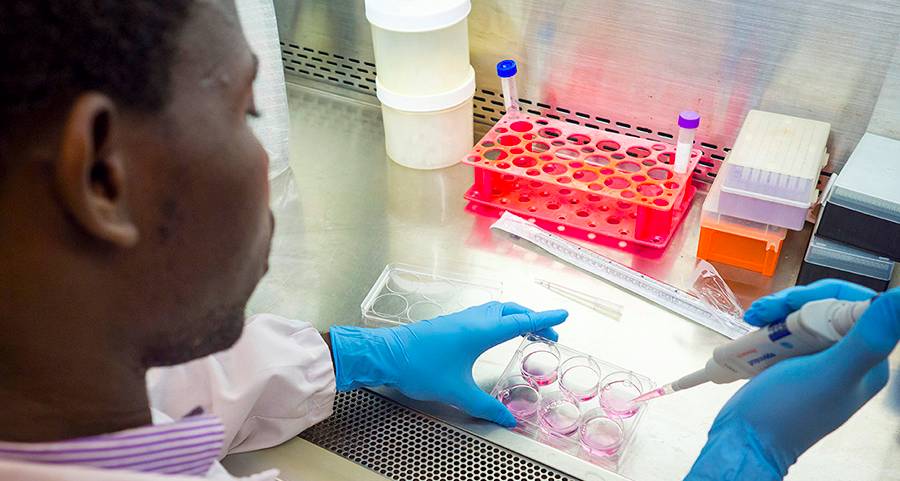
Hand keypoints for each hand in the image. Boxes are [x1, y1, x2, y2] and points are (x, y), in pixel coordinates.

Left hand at [329, 302, 567, 426]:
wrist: (385, 355)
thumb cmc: (420, 367)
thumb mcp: (457, 392)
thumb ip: (485, 407)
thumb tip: (507, 419)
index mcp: (481, 331)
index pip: (522, 322)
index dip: (545, 320)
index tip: (563, 316)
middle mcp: (473, 319)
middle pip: (511, 310)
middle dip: (533, 318)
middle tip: (549, 333)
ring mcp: (460, 319)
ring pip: (496, 310)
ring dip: (515, 316)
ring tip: (527, 330)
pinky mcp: (449, 324)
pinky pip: (483, 314)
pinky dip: (499, 319)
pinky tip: (494, 333)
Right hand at [685, 279, 898, 479]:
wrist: (746, 439)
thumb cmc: (784, 413)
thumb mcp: (827, 375)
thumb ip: (866, 341)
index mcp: (868, 360)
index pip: (856, 306)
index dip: (822, 296)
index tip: (790, 302)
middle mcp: (850, 358)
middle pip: (827, 307)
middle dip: (793, 302)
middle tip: (763, 311)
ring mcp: (822, 359)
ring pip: (806, 314)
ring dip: (777, 310)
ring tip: (752, 318)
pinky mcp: (798, 361)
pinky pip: (790, 328)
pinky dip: (771, 322)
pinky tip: (754, 325)